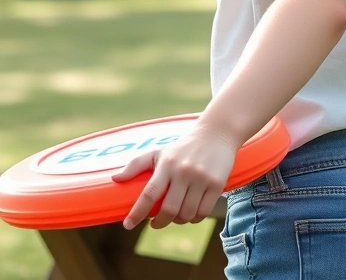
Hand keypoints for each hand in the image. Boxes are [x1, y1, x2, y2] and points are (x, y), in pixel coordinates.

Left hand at [113, 123, 238, 229]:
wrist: (216, 133)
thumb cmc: (182, 147)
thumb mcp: (159, 151)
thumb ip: (136, 165)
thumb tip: (115, 179)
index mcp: (166, 164)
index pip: (149, 193)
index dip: (137, 212)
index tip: (127, 225)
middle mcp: (183, 171)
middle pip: (169, 209)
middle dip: (160, 222)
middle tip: (156, 223)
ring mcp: (201, 178)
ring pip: (186, 214)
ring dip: (179, 220)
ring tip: (176, 215)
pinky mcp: (216, 183)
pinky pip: (203, 212)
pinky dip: (195, 218)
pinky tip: (191, 213)